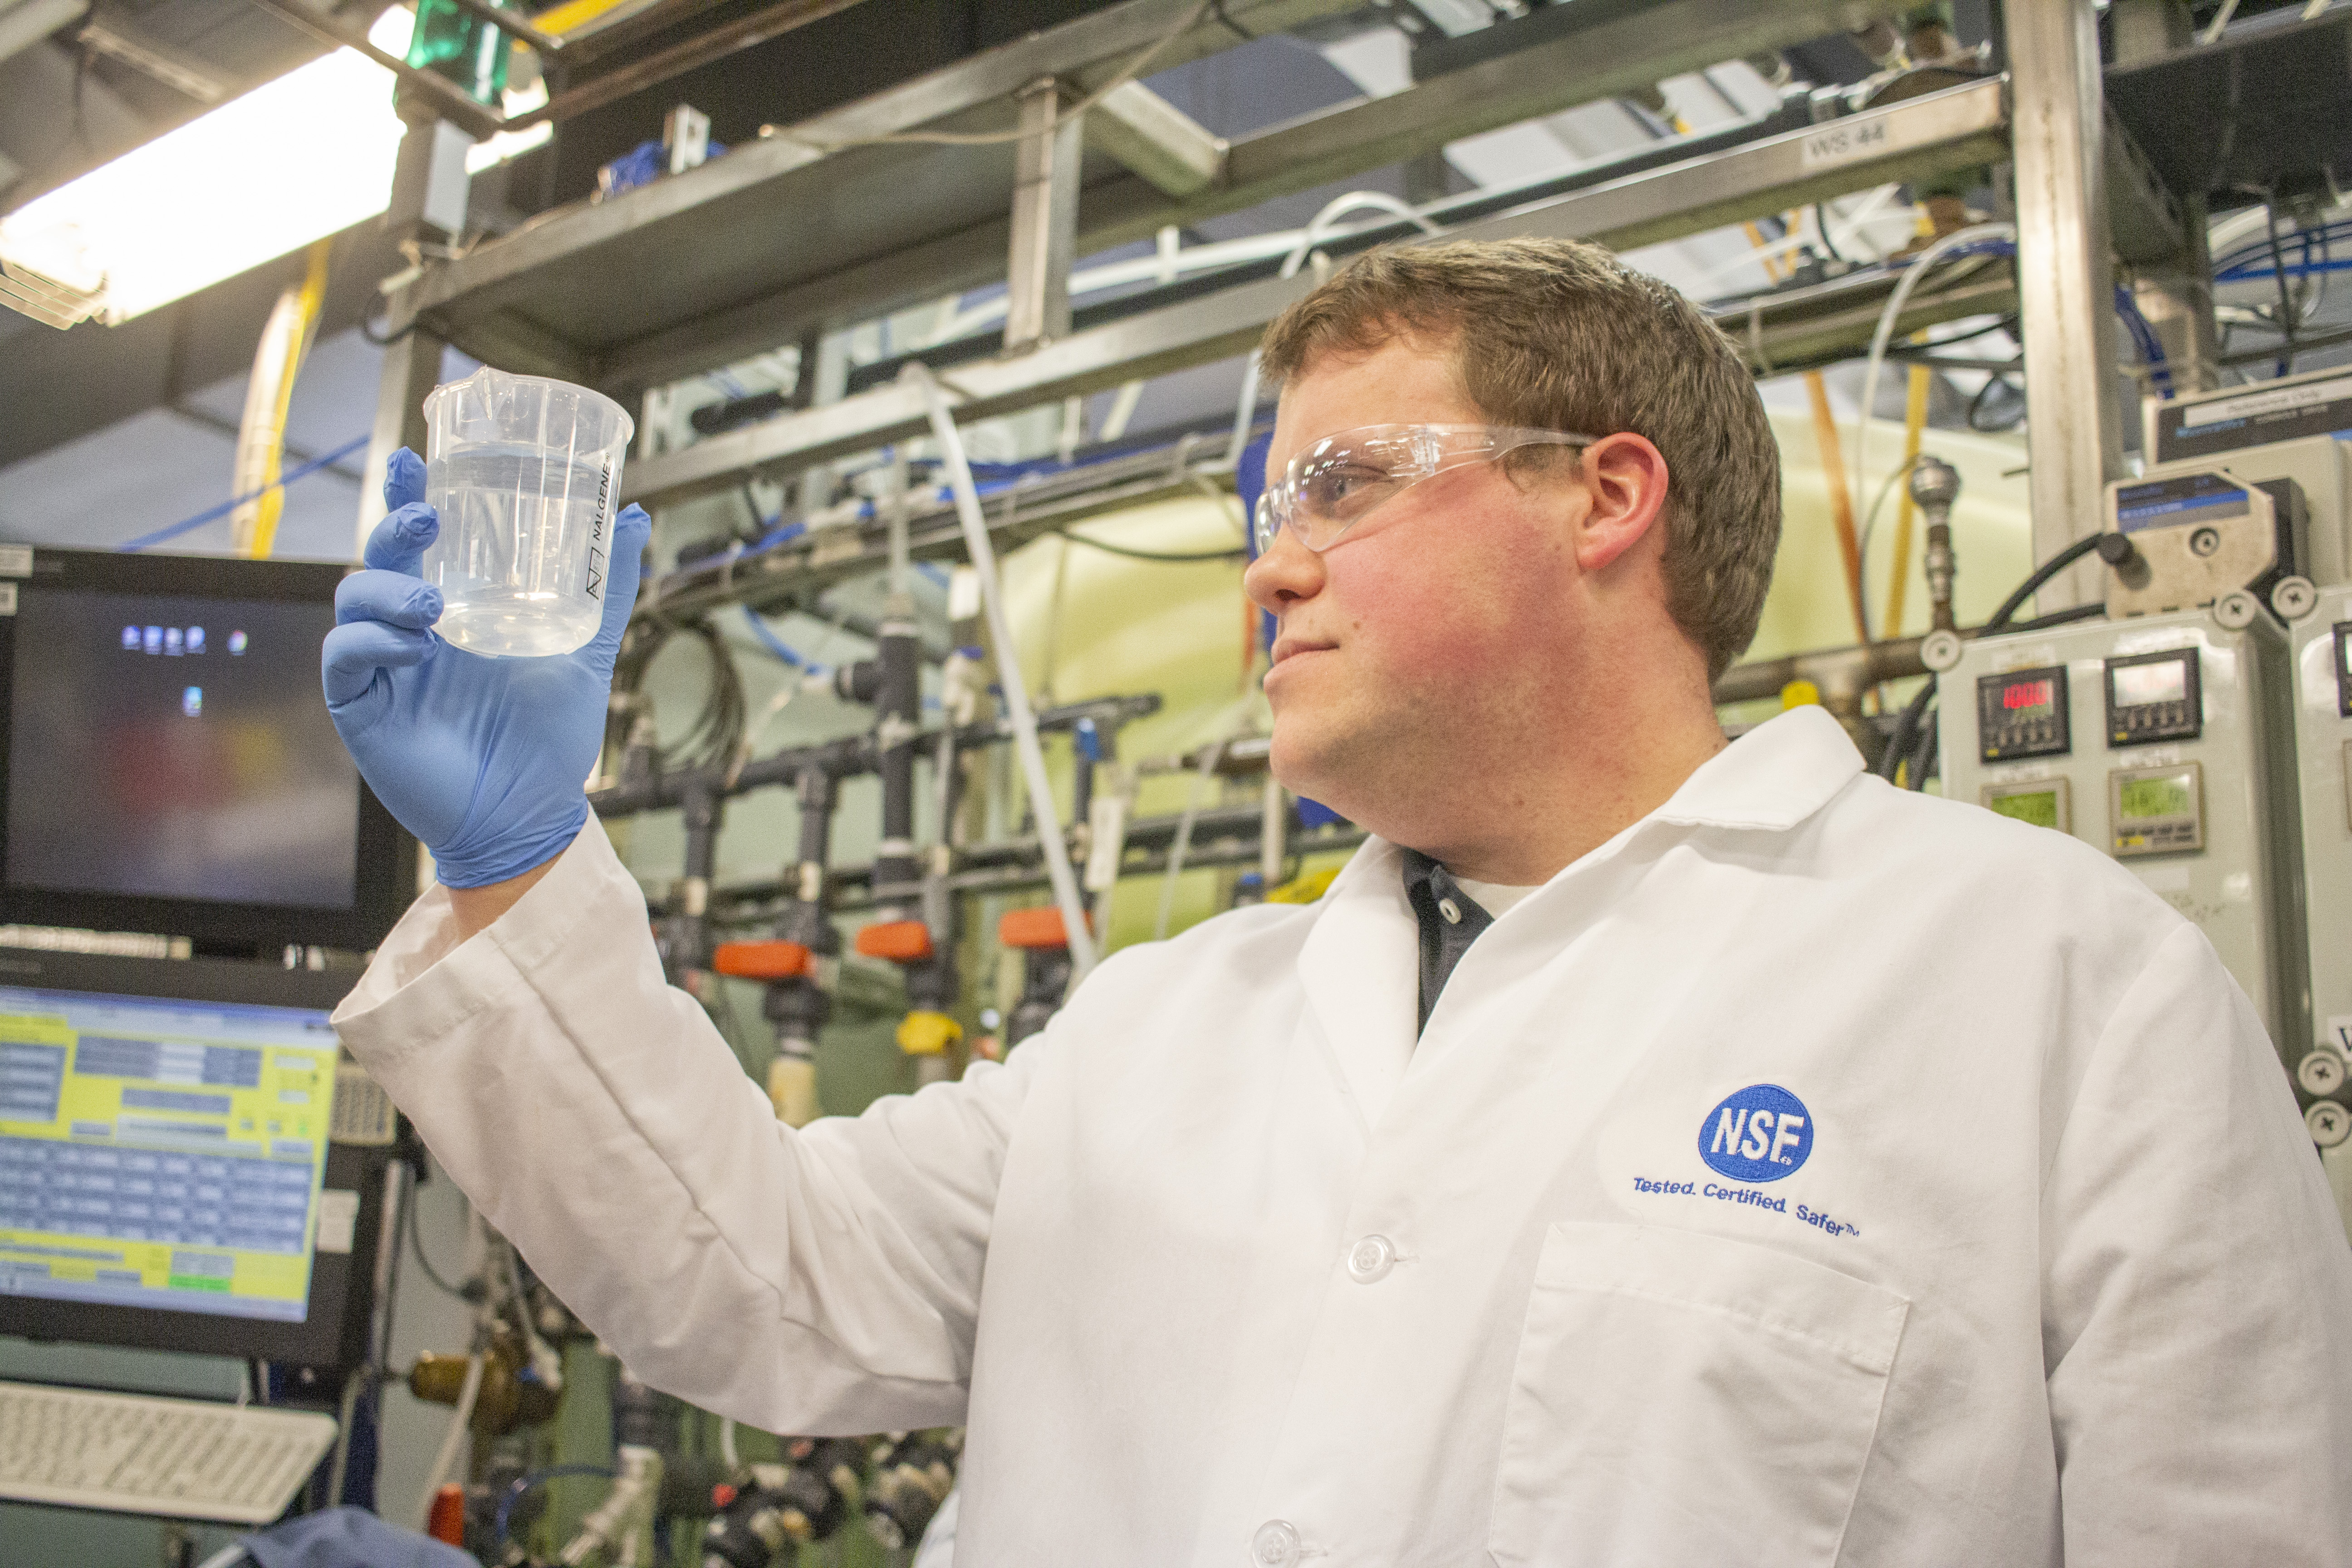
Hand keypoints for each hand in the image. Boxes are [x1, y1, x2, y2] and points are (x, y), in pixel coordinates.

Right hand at [322, 448, 650, 888]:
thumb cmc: (548, 738)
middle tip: (425, 518)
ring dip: (386, 590)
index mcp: (454, 612)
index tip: (416, 459)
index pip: (420, 542)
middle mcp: (411, 631)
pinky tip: (414, 651)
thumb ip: (606, 591)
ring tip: (433, 606)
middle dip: (391, 529)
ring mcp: (383, 668)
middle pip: (378, 559)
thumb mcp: (585, 652)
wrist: (531, 812)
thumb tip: (635, 519)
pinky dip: (372, 644)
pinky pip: (344, 660)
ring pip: (352, 602)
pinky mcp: (363, 709)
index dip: (409, 496)